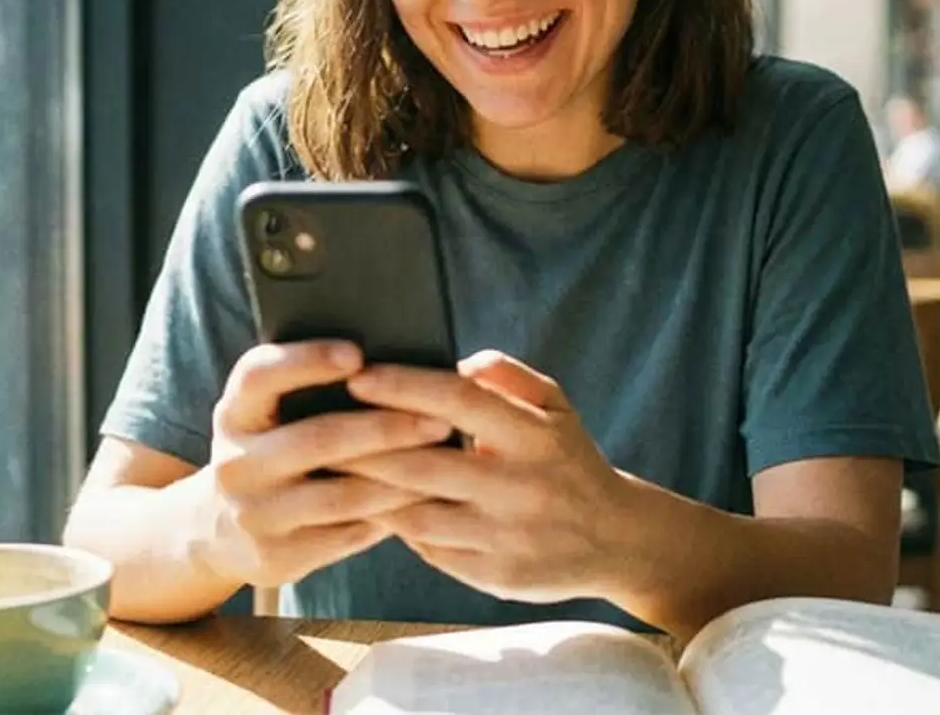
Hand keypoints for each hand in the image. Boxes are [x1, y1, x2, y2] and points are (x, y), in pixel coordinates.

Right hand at [198, 342, 456, 589]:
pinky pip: (346, 535)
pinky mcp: (276, 558)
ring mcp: (253, 516)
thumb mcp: (268, 417)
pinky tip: (424, 499)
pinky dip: (390, 516)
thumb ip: (308, 392)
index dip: (305, 361)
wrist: (220, 530)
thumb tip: (394, 366)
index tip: (357, 354)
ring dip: (400, 477)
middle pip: (316, 439)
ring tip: (444, 459)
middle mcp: (235, 464)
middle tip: (439, 419)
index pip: (259, 376)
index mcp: (234, 414)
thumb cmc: (272, 451)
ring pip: (341, 495)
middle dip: (385, 427)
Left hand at [334, 351, 636, 604]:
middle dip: (367, 445)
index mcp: (535, 436)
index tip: (359, 376)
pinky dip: (399, 529)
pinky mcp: (495, 576)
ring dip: (372, 493)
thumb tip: (459, 362)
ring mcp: (506, 537)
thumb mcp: (556, 407)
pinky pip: (431, 550)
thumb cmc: (569, 461)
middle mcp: (520, 488)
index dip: (403, 387)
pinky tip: (372, 509)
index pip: (458, 402)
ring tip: (333, 469)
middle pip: (425, 464)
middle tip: (322, 426)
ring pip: (418, 514)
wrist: (617, 539)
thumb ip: (509, 376)